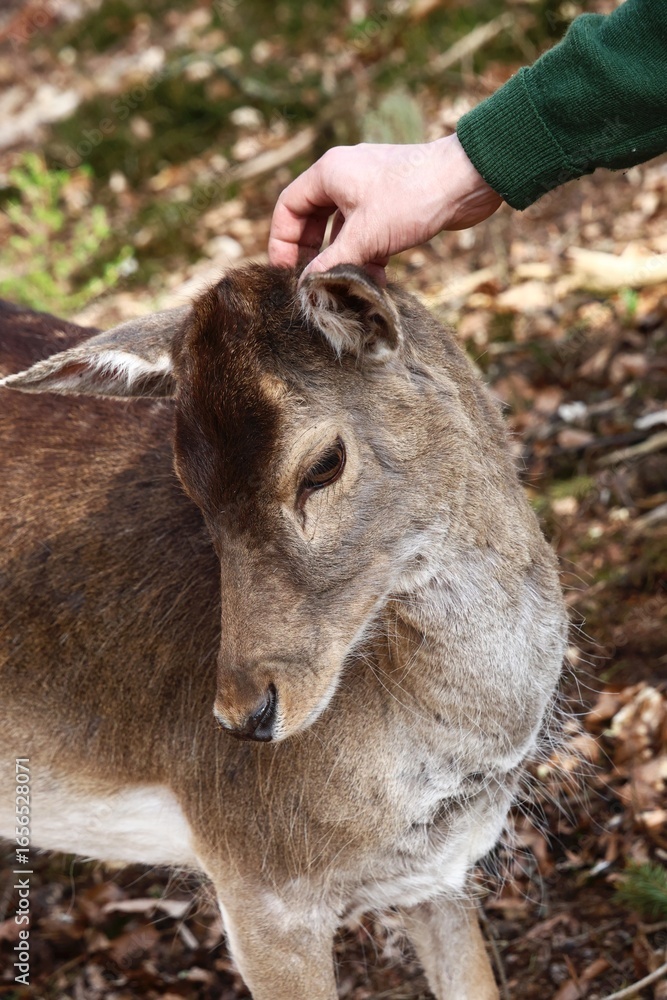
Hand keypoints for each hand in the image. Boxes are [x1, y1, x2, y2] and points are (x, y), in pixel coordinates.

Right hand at [268, 133, 502, 282]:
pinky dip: (368, 256)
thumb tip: (309, 286)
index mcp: (329, 173)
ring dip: (345, 260)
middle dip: (315, 254)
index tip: (286, 272)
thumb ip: (332, 262)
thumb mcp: (365, 236)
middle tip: (315, 283)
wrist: (467, 181)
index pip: (289, 206)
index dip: (283, 241)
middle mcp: (345, 176)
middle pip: (314, 219)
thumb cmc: (412, 198)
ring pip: (343, 229)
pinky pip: (368, 233)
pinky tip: (377, 280)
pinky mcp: (392, 205)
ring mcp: (370, 190)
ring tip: (349, 287)